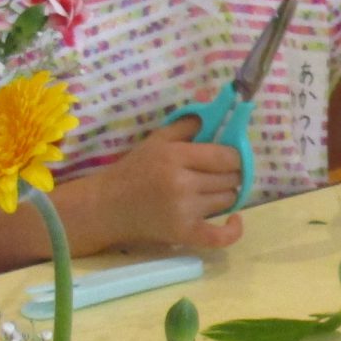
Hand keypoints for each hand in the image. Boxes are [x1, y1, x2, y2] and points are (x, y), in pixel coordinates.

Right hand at [88, 117, 245, 250]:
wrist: (106, 206)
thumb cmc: (134, 170)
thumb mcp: (157, 140)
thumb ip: (188, 123)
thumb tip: (215, 104)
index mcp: (176, 157)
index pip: (228, 156)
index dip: (233, 157)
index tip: (224, 158)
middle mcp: (182, 183)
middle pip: (231, 178)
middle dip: (227, 175)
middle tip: (212, 175)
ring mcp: (184, 211)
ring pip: (229, 200)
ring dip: (224, 195)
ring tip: (207, 192)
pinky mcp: (184, 234)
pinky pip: (221, 237)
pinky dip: (233, 230)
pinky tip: (234, 220)